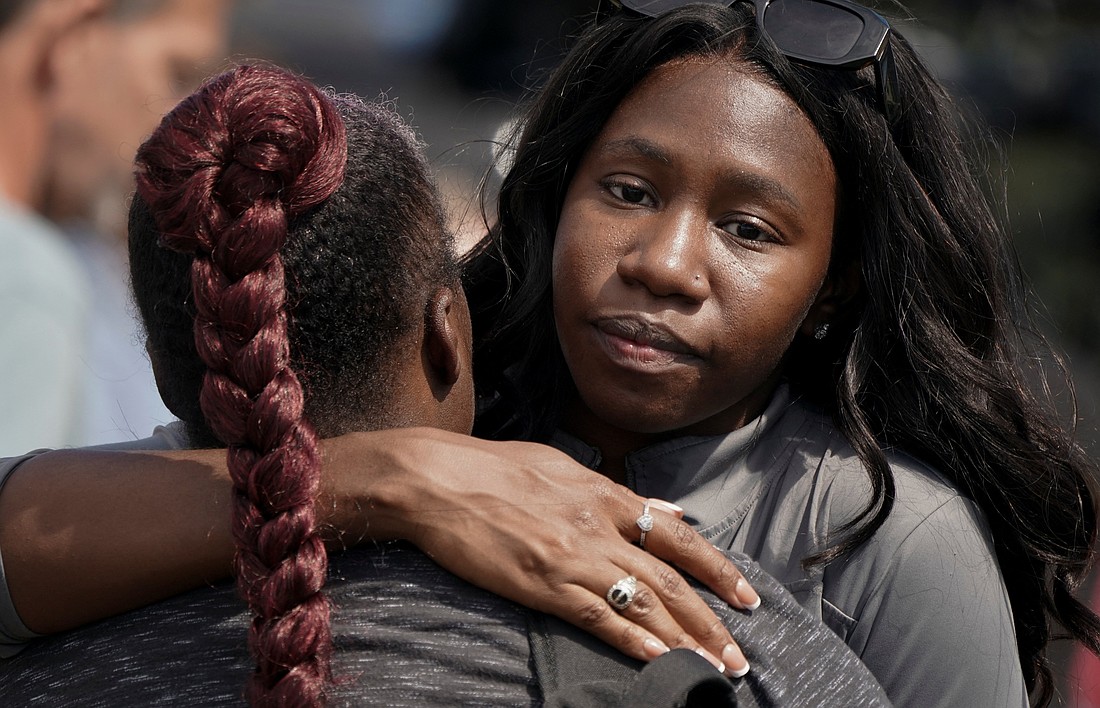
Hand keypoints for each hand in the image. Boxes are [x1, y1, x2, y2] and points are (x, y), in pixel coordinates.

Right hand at [336, 428, 758, 675]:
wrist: (435, 478)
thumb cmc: (492, 467)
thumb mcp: (562, 466)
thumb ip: (618, 493)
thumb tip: (668, 510)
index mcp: (604, 495)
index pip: (678, 538)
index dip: (718, 569)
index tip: (746, 596)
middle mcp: (597, 526)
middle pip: (671, 579)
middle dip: (712, 620)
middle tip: (741, 656)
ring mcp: (571, 557)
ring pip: (643, 603)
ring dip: (685, 641)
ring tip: (714, 670)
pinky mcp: (542, 583)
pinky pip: (597, 618)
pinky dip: (633, 642)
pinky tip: (659, 661)